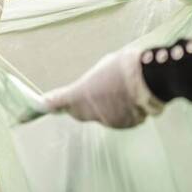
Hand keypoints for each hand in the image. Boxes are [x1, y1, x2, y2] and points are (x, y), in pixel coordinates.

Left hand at [43, 48, 163, 128]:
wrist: (147, 77)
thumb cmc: (124, 66)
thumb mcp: (101, 68)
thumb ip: (91, 83)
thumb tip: (92, 88)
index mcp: (80, 93)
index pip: (59, 101)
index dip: (52, 103)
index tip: (43, 104)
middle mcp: (90, 111)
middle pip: (79, 112)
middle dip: (81, 106)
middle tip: (94, 92)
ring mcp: (107, 121)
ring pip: (102, 116)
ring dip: (107, 108)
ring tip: (121, 91)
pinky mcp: (125, 125)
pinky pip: (121, 119)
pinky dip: (124, 112)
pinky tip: (132, 99)